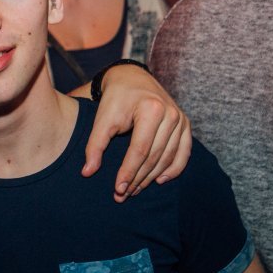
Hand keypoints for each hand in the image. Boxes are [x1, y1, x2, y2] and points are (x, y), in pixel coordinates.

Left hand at [83, 64, 191, 200]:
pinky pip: (184, 152)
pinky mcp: (185, 124)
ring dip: (152, 177)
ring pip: (168, 157)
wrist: (131, 78)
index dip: (129, 172)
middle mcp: (170, 113)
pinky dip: (174, 169)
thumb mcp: (102, 119)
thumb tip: (87, 172)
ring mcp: (180, 119)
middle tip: (123, 195)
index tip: (118, 189)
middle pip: (155, 156)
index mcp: (151, 109)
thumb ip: (95, 145)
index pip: (140, 150)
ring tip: (135, 190)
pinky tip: (159, 181)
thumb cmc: (115, 99)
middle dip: (138, 179)